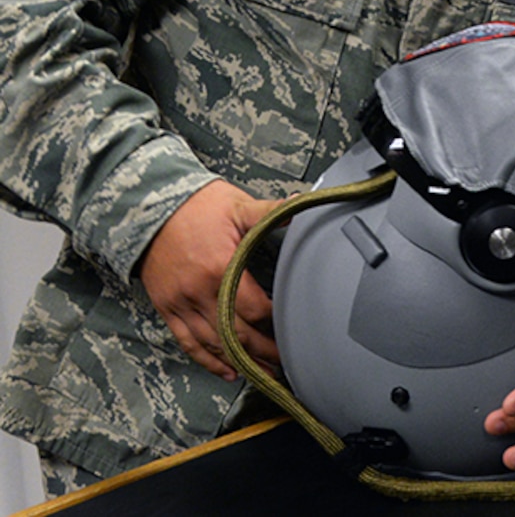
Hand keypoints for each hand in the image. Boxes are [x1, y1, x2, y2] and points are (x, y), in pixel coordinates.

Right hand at [139, 179, 281, 380]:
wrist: (149, 208)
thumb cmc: (198, 206)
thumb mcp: (238, 205)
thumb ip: (271, 211)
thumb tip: (301, 204)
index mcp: (222, 268)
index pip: (255, 308)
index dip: (275, 322)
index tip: (293, 328)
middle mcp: (200, 292)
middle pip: (236, 333)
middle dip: (261, 352)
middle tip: (283, 364)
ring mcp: (181, 303)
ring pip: (212, 343)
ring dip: (238, 362)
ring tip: (262, 374)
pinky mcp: (167, 308)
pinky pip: (188, 342)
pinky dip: (207, 360)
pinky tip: (227, 371)